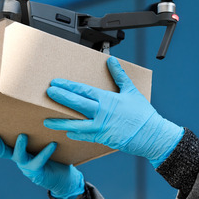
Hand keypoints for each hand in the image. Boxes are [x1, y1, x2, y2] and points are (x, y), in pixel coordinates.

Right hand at [0, 133, 84, 198]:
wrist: (64, 177)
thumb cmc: (54, 152)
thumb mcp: (44, 139)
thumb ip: (38, 128)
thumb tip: (38, 107)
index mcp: (17, 149)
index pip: (1, 144)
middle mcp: (19, 158)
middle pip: (4, 152)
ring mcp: (27, 166)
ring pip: (19, 156)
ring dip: (19, 146)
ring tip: (23, 136)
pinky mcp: (38, 172)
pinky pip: (40, 161)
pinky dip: (46, 152)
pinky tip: (53, 144)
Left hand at [43, 56, 183, 167]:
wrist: (151, 135)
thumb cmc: (143, 114)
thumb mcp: (131, 91)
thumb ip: (119, 75)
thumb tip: (111, 60)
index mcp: (107, 100)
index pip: (83, 90)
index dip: (68, 86)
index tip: (56, 83)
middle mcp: (101, 113)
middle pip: (76, 104)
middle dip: (60, 98)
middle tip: (48, 93)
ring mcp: (100, 128)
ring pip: (75, 124)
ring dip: (60, 122)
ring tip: (47, 120)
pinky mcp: (102, 138)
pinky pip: (84, 136)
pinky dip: (75, 134)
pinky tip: (67, 133)